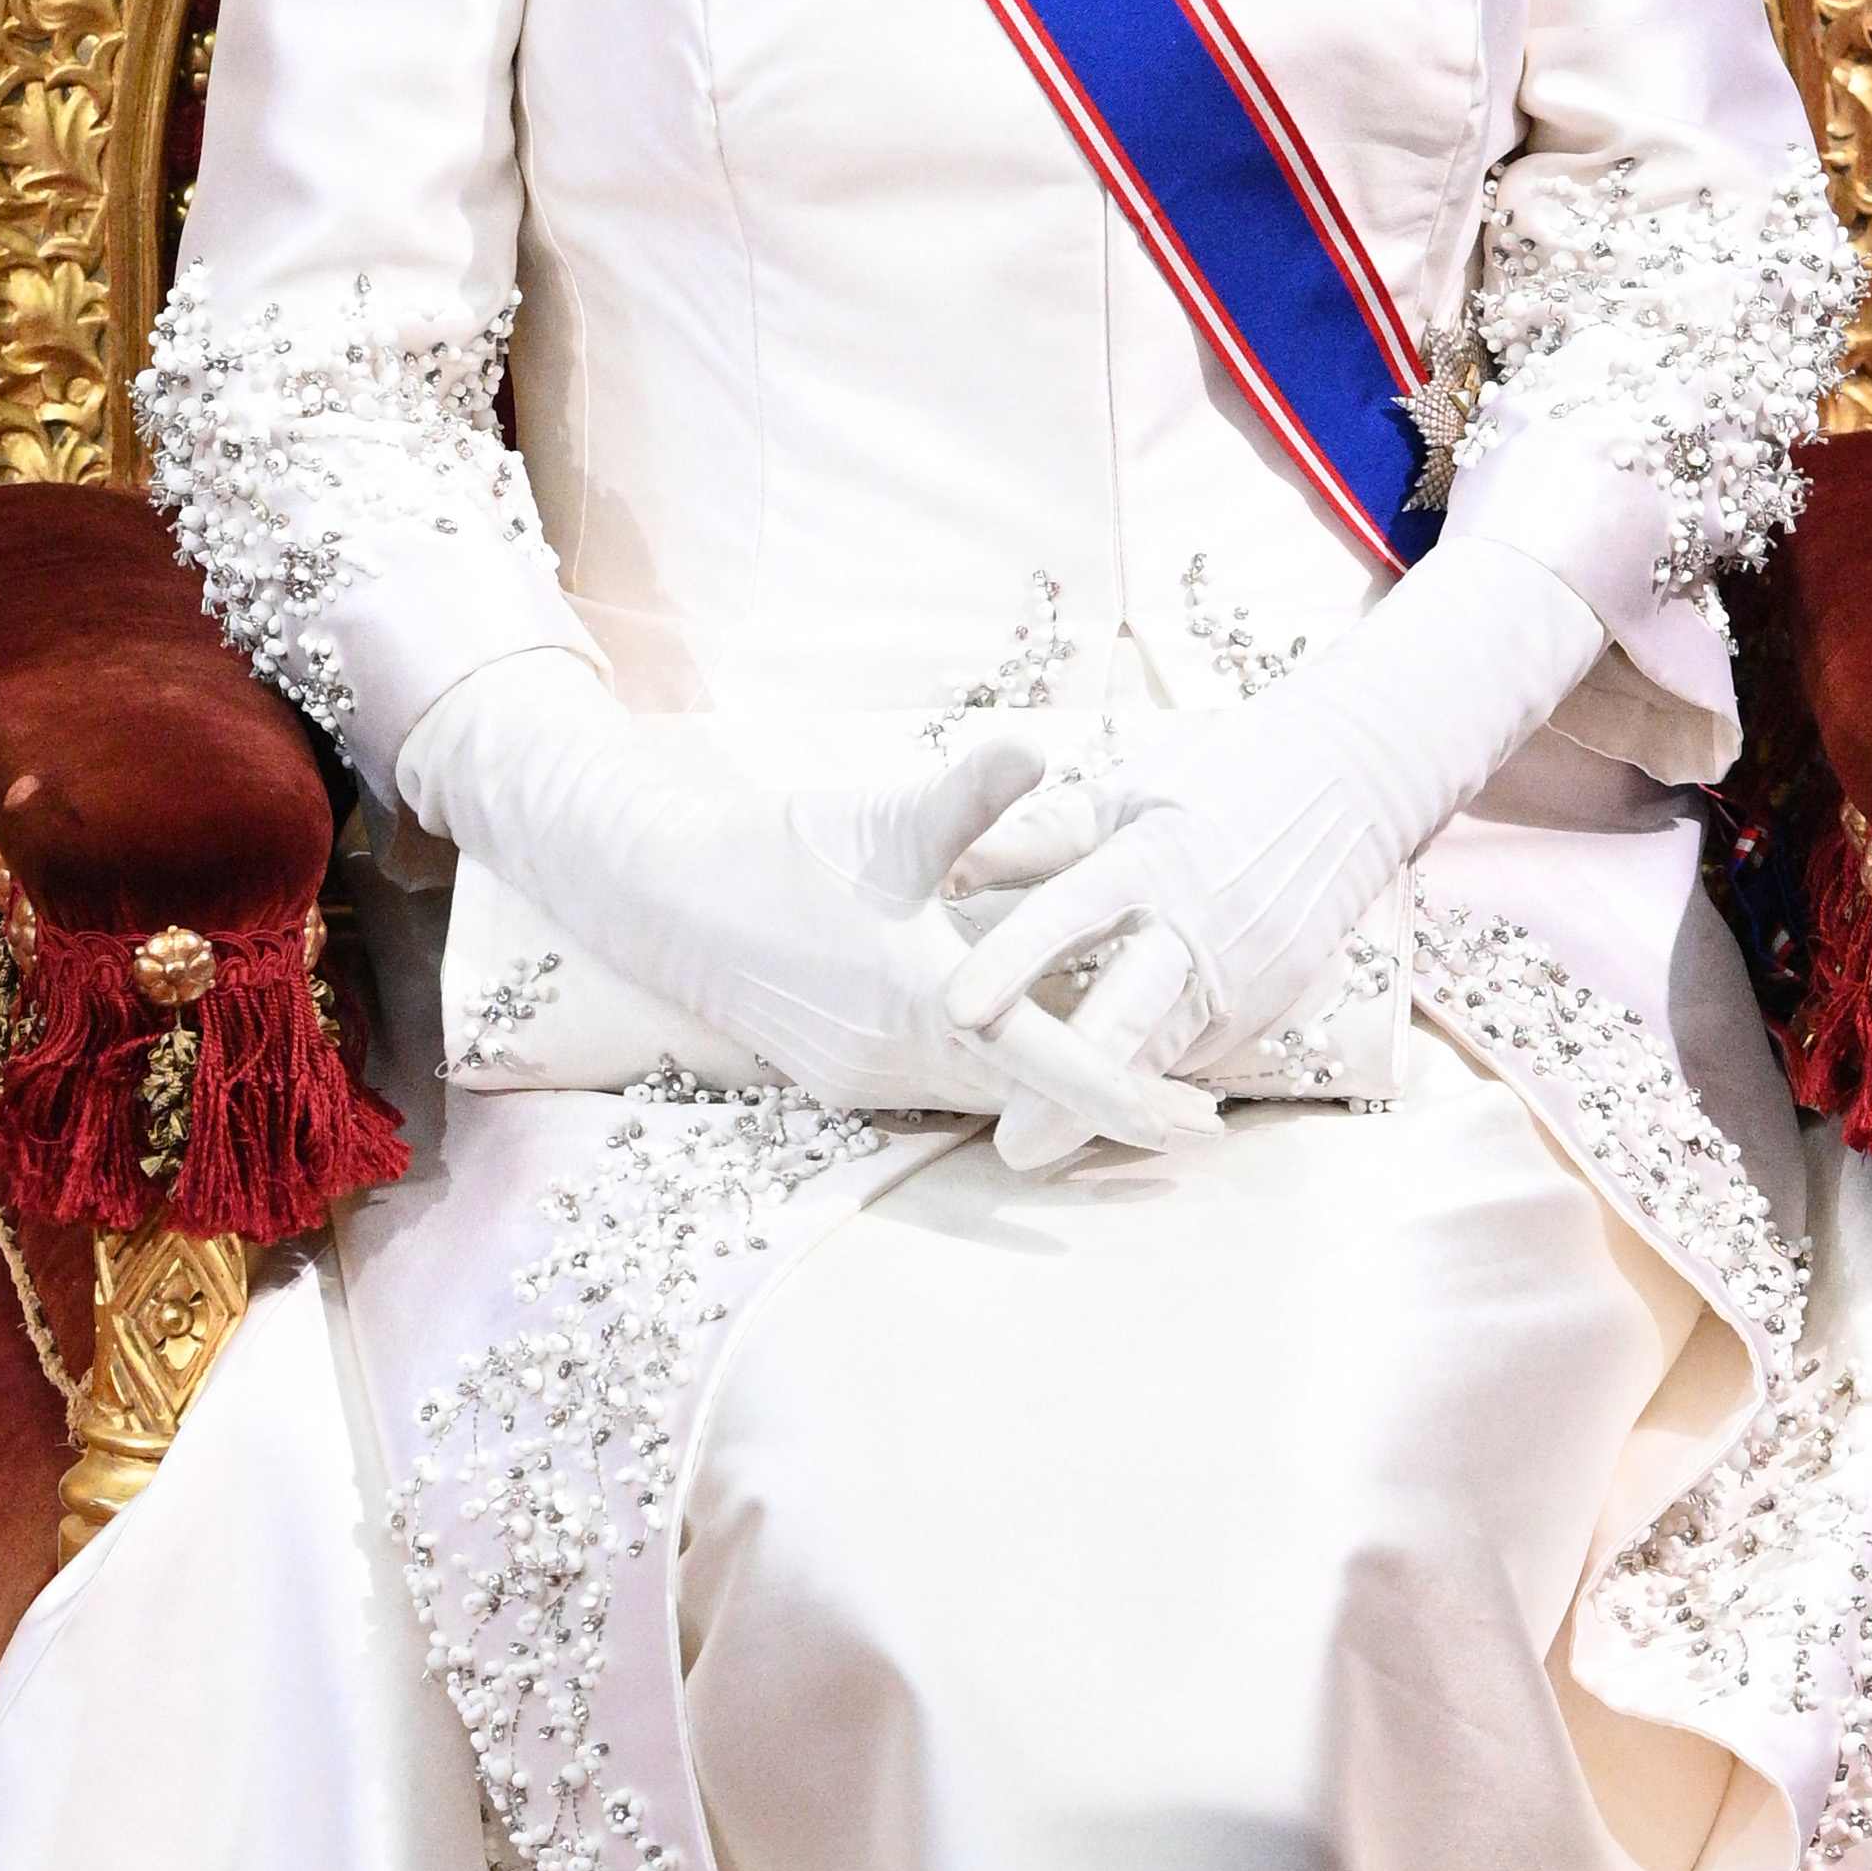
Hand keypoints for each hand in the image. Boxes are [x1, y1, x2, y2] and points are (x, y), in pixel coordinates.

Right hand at [394, 658, 1211, 1165]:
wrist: (667, 895)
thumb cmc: (789, 849)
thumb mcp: (890, 815)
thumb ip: (977, 792)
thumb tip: (1043, 746)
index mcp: (930, 1002)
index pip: (1056, 1070)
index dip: (1133, 1099)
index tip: (1203, 1124)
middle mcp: (907, 1060)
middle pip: (1034, 1103)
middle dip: (1110, 1104)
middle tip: (1196, 1113)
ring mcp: (874, 1078)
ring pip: (990, 1100)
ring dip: (1053, 1095)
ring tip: (1135, 1078)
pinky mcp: (848, 1078)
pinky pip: (944, 1089)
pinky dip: (995, 1078)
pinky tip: (1031, 1051)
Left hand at [944, 535, 1605, 1143]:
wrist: (1351, 785)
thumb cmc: (1216, 779)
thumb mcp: (1123, 793)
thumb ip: (1038, 838)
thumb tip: (946, 874)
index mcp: (1153, 856)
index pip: (1072, 915)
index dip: (1014, 961)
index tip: (953, 1006)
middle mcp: (1199, 925)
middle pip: (1132, 1013)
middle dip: (1071, 1082)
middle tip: (1013, 1141)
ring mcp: (1242, 974)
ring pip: (1164, 1053)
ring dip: (1103, 1107)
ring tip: (1036, 1146)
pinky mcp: (1264, 1006)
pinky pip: (1191, 1050)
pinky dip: (1142, 1080)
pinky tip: (1090, 1112)